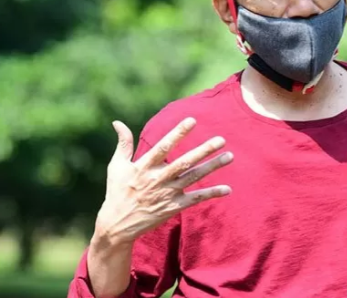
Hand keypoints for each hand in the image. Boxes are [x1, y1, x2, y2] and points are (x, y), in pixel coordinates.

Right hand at [93, 117, 233, 246]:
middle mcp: (157, 179)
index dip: (178, 133)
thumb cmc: (117, 192)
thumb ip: (123, 144)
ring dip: (213, 167)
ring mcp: (167, 194)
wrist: (117, 225)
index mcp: (143, 167)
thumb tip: (117, 122)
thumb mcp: (117, 166)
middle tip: (221, 139)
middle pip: (184, 162)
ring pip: (194, 177)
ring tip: (230, 156)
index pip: (163, 146)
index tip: (192, 120)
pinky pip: (196, 199)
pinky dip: (212, 194)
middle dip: (204, 150)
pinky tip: (228, 189)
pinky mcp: (173, 207)